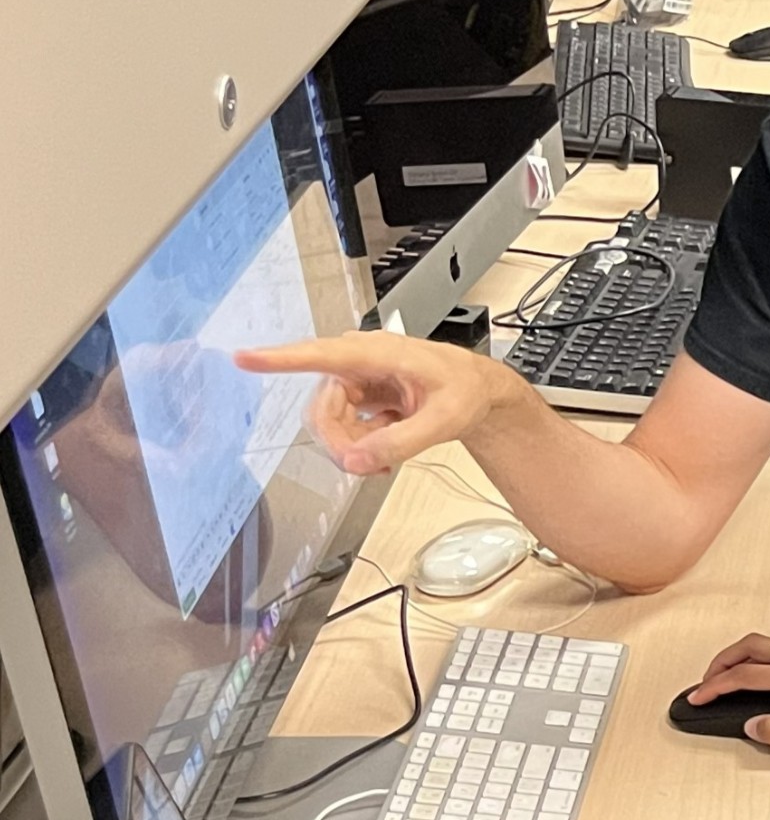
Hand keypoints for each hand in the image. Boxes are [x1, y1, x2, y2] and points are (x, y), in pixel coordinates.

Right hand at [235, 333, 516, 476]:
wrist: (476, 391)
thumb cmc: (465, 390)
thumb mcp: (445, 420)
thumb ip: (401, 442)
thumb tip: (354, 461)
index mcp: (379, 354)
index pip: (322, 355)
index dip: (281, 359)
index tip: (244, 358)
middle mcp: (357, 362)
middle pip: (321, 411)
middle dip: (342, 443)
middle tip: (373, 465)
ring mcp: (354, 379)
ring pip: (328, 423)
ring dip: (352, 447)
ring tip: (387, 456)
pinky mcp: (355, 395)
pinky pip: (339, 428)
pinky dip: (358, 445)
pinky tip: (385, 447)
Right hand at [688, 634, 769, 757]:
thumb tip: (752, 725)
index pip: (745, 675)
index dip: (716, 686)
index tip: (700, 696)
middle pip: (752, 646)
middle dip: (723, 660)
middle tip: (707, 680)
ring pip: (768, 646)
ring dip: (743, 657)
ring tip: (728, 676)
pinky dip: (762, 660)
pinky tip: (761, 676)